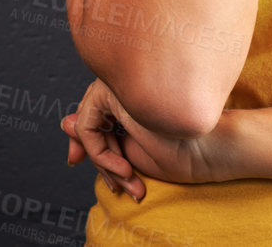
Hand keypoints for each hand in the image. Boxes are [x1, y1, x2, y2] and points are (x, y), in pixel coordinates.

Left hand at [61, 77, 229, 199]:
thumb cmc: (179, 150)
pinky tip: (123, 168)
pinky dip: (99, 153)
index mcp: (131, 99)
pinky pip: (87, 126)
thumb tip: (63, 121)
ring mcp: (121, 86)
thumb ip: (99, 139)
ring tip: (127, 179)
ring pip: (86, 125)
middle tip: (120, 185)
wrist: (208, 146)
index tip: (108, 177)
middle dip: (99, 160)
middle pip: (89, 123)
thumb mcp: (129, 152)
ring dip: (102, 160)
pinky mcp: (115, 90)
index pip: (97, 120)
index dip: (94, 150)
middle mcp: (124, 89)